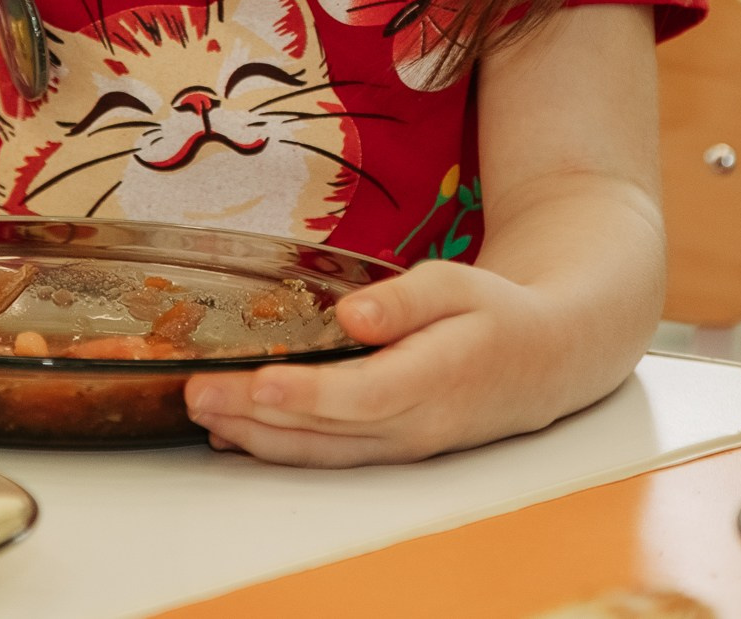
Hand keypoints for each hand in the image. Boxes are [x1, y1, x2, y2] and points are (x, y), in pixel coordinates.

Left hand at [184, 261, 566, 465]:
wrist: (543, 363)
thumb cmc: (498, 316)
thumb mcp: (460, 285)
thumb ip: (405, 300)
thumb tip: (354, 314)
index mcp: (436, 377)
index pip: (363, 394)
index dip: (308, 394)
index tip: (259, 382)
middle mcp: (415, 425)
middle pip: (325, 430)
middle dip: (254, 414)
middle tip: (197, 392)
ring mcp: (401, 446)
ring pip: (319, 452)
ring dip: (256, 437)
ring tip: (202, 411)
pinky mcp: (389, 450)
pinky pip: (328, 456)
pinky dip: (279, 449)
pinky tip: (237, 436)